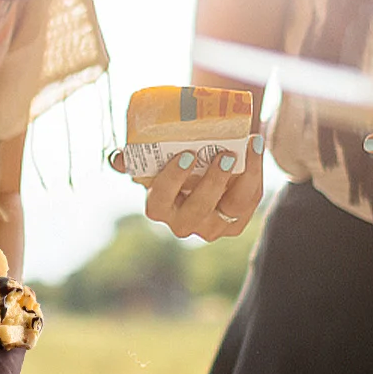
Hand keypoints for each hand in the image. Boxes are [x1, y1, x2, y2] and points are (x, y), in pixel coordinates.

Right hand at [112, 135, 264, 240]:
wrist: (204, 163)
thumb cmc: (172, 160)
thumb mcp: (152, 160)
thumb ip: (134, 159)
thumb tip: (117, 158)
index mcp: (158, 208)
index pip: (160, 202)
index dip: (172, 181)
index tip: (186, 155)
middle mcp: (183, 223)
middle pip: (198, 209)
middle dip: (212, 182)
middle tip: (223, 154)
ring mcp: (212, 226)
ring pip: (231, 208)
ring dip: (242, 177)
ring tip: (247, 146)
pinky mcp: (236, 223)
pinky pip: (249, 201)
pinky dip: (255, 173)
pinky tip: (254, 147)